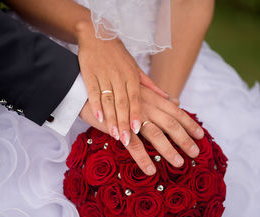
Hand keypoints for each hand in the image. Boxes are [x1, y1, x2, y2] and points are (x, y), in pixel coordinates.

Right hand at [77, 22, 155, 146]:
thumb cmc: (118, 55)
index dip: (136, 113)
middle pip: (122, 103)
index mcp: (132, 75)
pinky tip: (98, 118)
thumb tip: (170, 99)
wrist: (97, 34)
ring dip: (111, 118)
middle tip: (126, 139)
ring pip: (108, 100)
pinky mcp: (89, 74)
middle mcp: (119, 76)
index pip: (136, 98)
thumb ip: (150, 86)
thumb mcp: (135, 68)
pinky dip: (95, 105)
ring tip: (114, 134)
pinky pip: (93, 92)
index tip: (137, 129)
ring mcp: (103, 75)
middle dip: (124, 122)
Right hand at [79, 86, 203, 174]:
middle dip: (185, 139)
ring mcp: (131, 115)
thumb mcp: (137, 86)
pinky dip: (142, 157)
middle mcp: (145, 105)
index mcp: (151, 97)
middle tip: (196, 153)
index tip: (201, 134)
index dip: (189, 123)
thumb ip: (157, 94)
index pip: (175, 110)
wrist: (83, 84)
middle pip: (170, 123)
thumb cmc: (110, 86)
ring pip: (155, 134)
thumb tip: (174, 100)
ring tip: (179, 163)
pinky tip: (150, 169)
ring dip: (169, 150)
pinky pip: (132, 144)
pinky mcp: (117, 126)